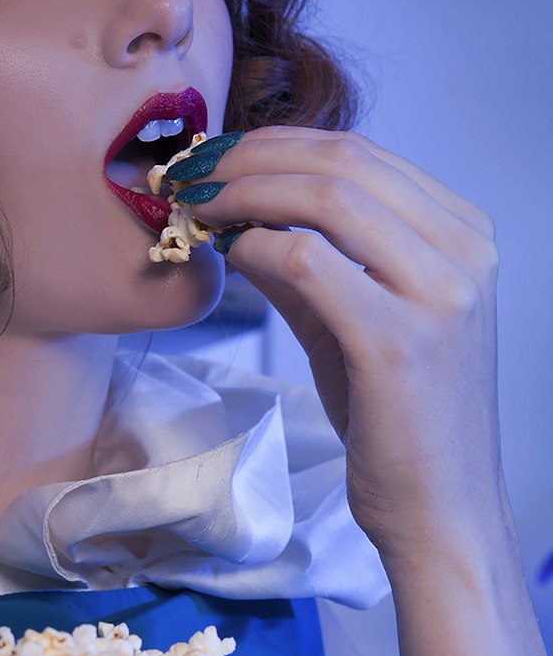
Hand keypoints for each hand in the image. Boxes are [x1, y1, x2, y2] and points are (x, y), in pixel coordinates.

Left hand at [176, 128, 503, 570]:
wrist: (437, 511)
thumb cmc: (399, 423)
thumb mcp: (352, 322)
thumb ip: (306, 264)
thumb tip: (238, 214)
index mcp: (465, 236)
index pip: (362, 153)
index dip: (276, 144)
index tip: (217, 160)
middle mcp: (464, 253)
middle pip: (343, 161)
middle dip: (251, 158)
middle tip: (191, 175)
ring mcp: (439, 293)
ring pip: (328, 196)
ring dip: (246, 192)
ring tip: (197, 208)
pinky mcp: (399, 339)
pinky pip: (311, 260)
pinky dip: (258, 246)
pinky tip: (230, 257)